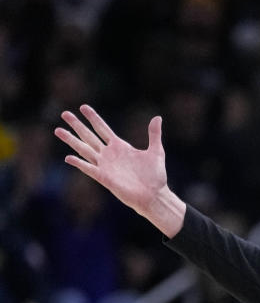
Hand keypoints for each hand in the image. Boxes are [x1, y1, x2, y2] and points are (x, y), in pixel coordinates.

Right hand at [54, 104, 185, 236]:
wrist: (154, 195)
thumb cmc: (155, 176)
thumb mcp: (156, 151)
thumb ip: (154, 134)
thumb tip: (157, 117)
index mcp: (120, 147)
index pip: (102, 129)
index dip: (93, 118)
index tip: (83, 107)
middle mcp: (109, 155)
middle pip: (89, 136)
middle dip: (77, 125)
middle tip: (64, 113)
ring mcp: (105, 166)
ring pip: (84, 149)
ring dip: (71, 140)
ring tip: (57, 130)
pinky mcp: (104, 178)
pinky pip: (89, 168)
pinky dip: (79, 163)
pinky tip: (68, 157)